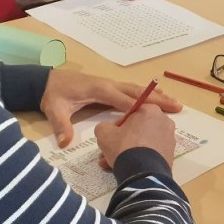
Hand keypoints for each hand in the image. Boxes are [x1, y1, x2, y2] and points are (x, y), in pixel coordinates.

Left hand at [41, 69, 181, 146]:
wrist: (46, 80)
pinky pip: (132, 91)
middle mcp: (109, 85)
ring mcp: (110, 84)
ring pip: (137, 90)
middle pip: (137, 92)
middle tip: (177, 106)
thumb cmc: (53, 94)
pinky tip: (157, 99)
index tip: (156, 114)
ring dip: (156, 96)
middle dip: (157, 99)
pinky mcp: (109, 87)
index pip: (123, 99)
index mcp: (99, 90)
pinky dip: (147, 95)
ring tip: (174, 102)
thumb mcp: (54, 110)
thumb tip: (65, 142)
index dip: (140, 107)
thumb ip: (61, 126)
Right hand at [95, 105, 176, 169]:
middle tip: (109, 153)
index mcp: (150, 110)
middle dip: (121, 142)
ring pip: (143, 143)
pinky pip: (151, 153)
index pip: (129, 115)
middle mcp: (164, 121)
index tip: (110, 138)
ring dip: (128, 152)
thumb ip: (104, 127)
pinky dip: (140, 158)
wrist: (143, 173)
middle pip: (137, 130)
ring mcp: (169, 139)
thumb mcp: (104, 133)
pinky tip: (126, 167)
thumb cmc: (124, 146)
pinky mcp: (170, 154)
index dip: (117, 127)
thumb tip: (109, 131)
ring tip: (112, 164)